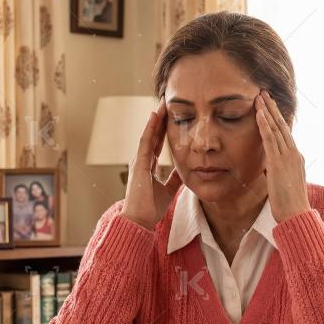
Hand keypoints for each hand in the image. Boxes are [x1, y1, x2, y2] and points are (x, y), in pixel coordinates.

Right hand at [121, 97, 183, 229]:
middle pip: (152, 135)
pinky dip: (150, 128)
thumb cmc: (150, 208)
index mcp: (147, 166)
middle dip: (160, 119)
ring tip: (162, 103)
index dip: (163, 129)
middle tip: (167, 103)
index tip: (171, 116)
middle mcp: (142, 161)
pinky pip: (145, 141)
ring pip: (148, 134)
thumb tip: (184, 170)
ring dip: (155, 118)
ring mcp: (139, 161)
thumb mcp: (167, 190)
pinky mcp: (139, 164)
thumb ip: (173, 179)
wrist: (139, 220)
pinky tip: (155, 116)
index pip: (156, 143)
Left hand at [255, 90, 310, 222]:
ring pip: (276, 128)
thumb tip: (269, 169)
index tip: (272, 106)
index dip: (278, 119)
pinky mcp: (278, 162)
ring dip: (267, 111)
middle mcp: (294, 153)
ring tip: (260, 96)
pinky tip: (259, 113)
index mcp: (296, 158)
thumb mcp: (284, 184)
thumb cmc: (290, 205)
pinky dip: (264, 124)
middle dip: (273, 109)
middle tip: (265, 94)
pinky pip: (270, 139)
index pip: (286, 134)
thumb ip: (278, 173)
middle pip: (282, 126)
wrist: (296, 215)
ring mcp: (287, 156)